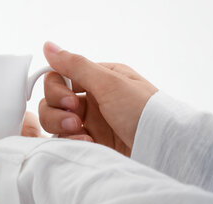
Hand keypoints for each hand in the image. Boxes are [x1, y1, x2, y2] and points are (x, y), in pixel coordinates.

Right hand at [39, 41, 157, 155]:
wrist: (163, 148)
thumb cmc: (144, 111)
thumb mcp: (110, 83)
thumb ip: (76, 65)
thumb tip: (49, 46)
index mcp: (99, 79)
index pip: (59, 77)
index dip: (57, 90)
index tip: (71, 100)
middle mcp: (92, 99)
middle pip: (51, 101)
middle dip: (57, 112)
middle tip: (76, 121)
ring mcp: (91, 123)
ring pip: (55, 122)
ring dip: (62, 128)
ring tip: (83, 135)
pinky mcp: (91, 144)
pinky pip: (67, 141)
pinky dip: (72, 143)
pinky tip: (88, 145)